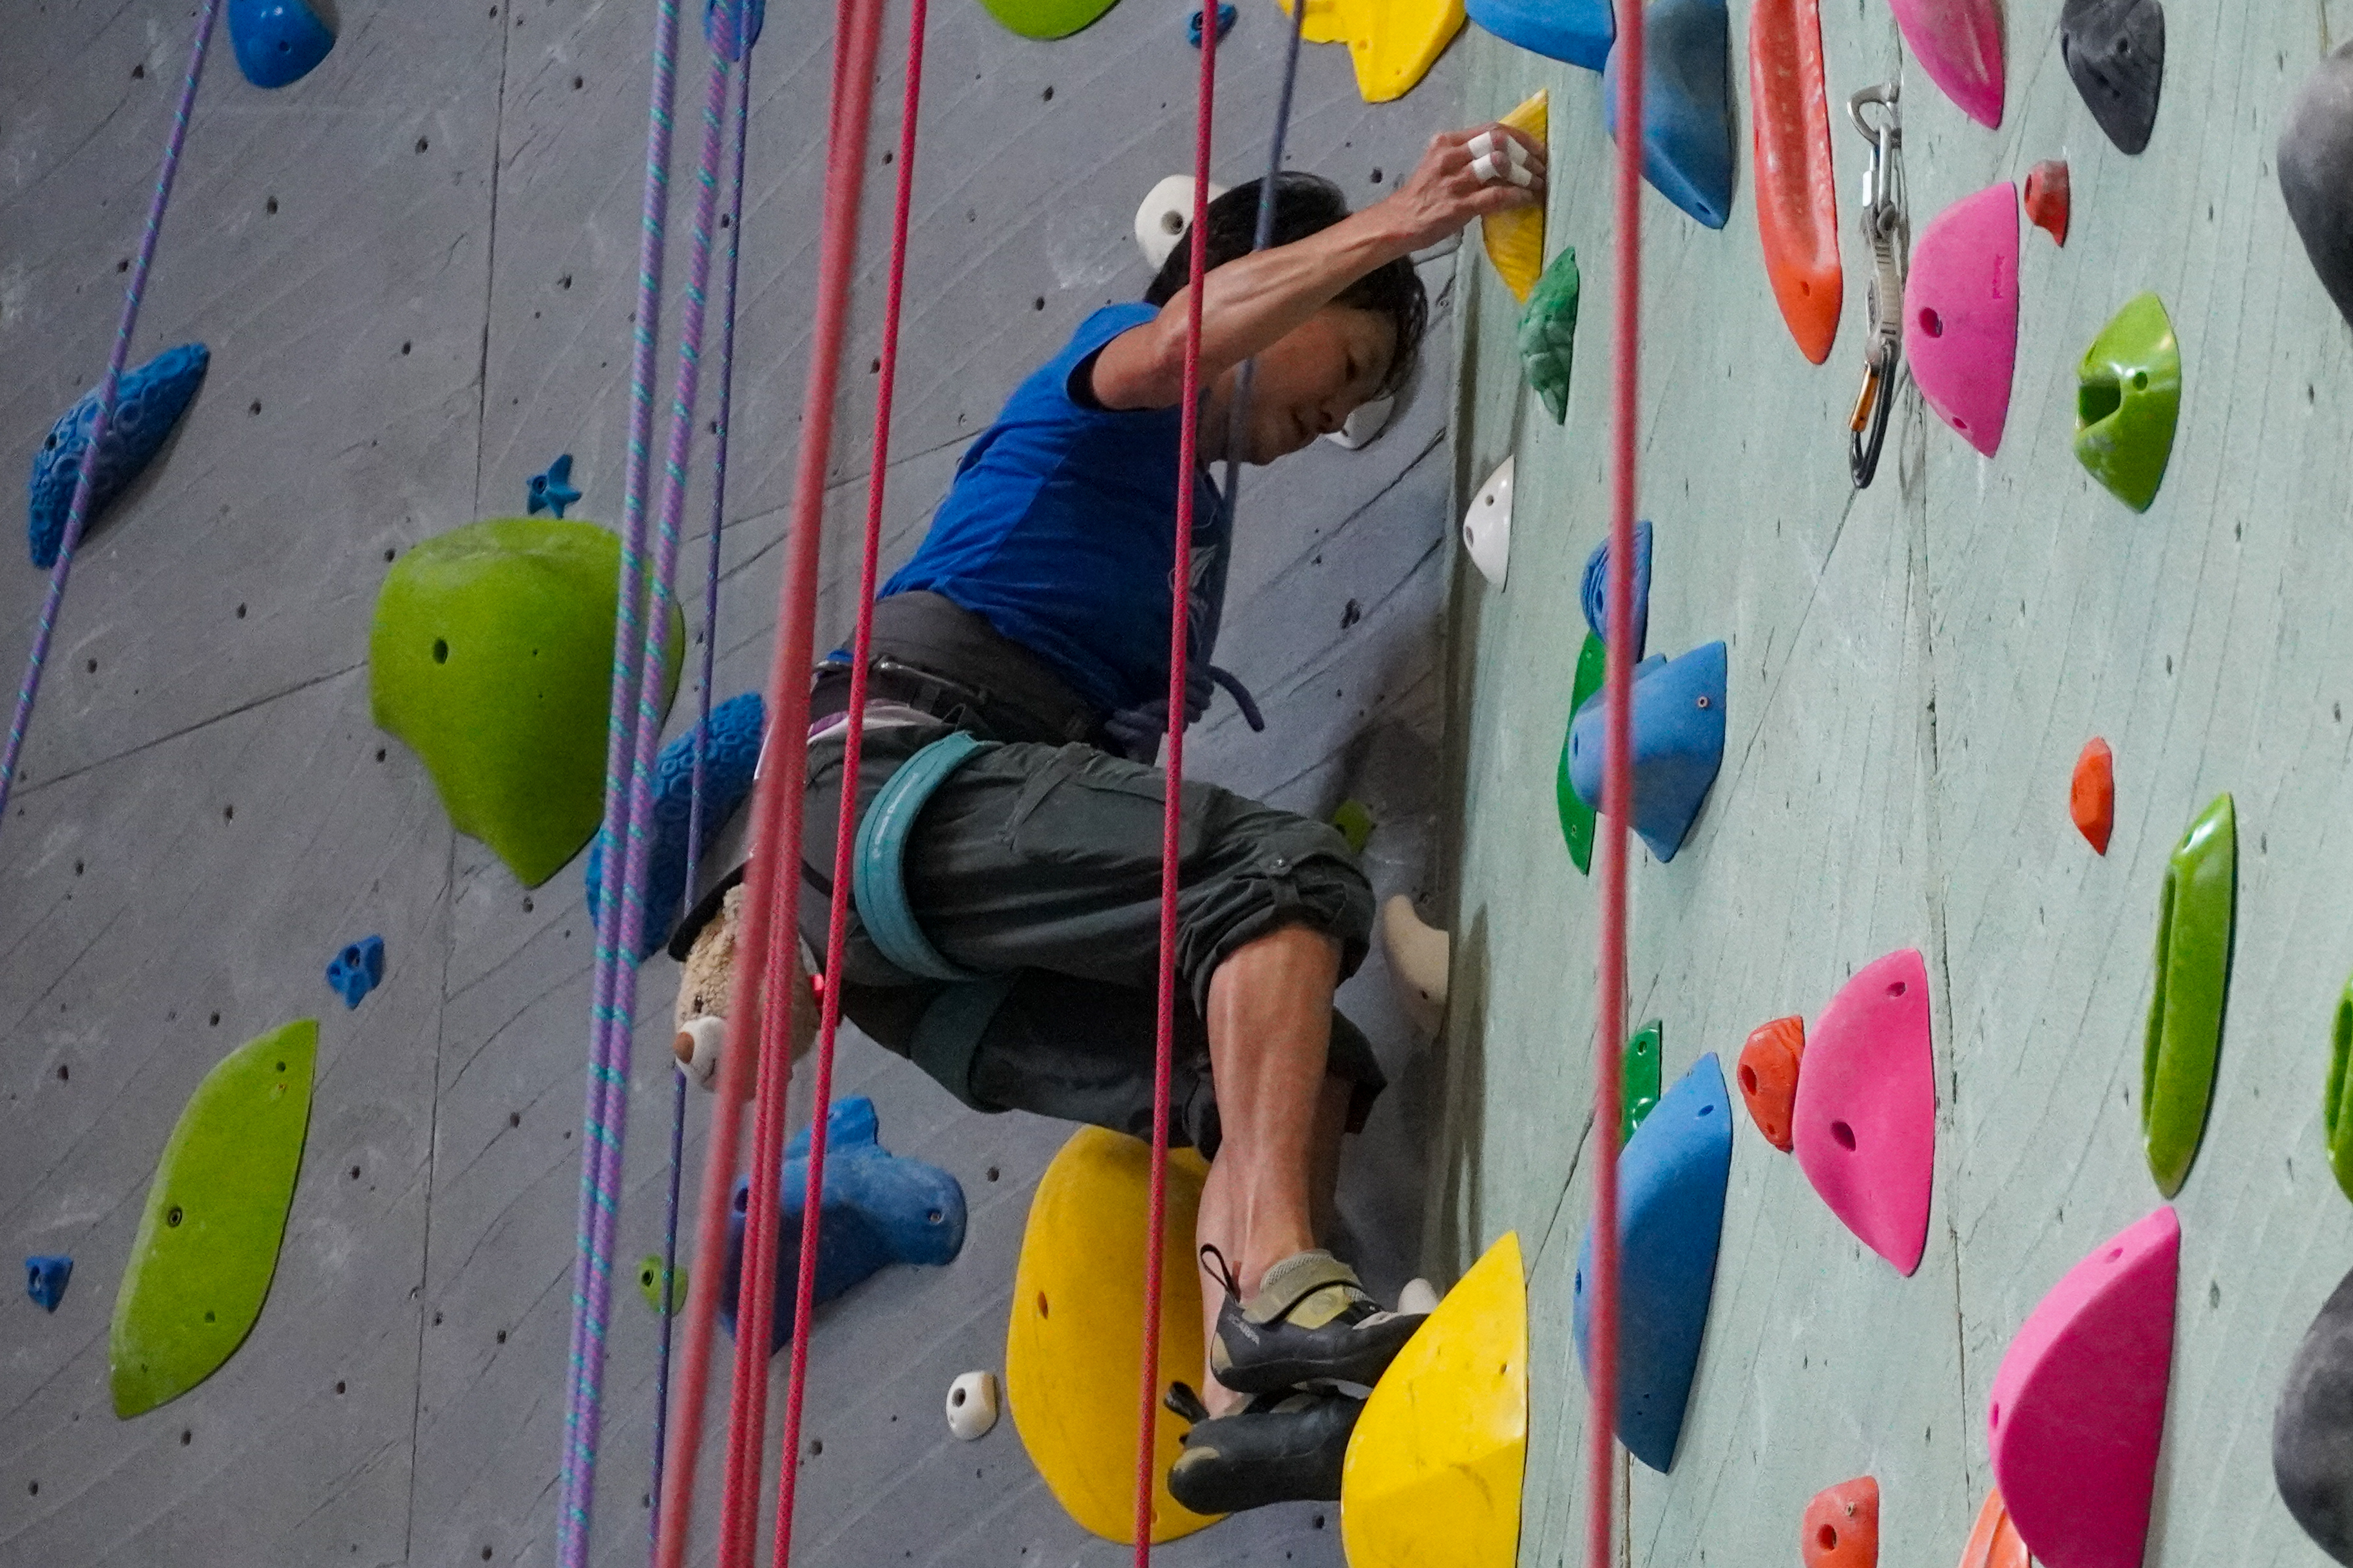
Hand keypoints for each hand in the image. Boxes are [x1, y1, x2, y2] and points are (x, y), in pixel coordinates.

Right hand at [1374, 123, 1548, 252]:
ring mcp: (1454, 181)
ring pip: (1500, 166)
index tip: (1536, 148)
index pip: (1492, 129)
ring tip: (1539, 184)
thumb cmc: (1422, 196)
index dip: (1520, 137)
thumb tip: (1505, 157)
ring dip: (1526, 174)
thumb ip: (1467, 156)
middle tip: (1542, 167)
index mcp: (1447, 142)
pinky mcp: (1458, 206)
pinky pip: (1497, 196)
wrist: (1396, 223)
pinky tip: (1528, 200)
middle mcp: (1450, 156)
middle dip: (1527, 153)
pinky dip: (1518, 196)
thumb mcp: (1440, 164)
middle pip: (1499, 142)